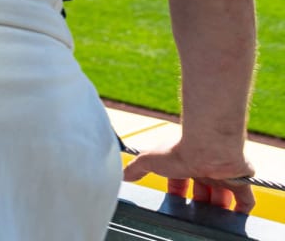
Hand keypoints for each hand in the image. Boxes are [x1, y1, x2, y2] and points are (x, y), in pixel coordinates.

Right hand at [124, 139, 254, 212]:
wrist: (208, 148)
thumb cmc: (179, 151)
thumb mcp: (149, 160)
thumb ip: (136, 167)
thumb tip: (122, 174)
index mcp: (185, 162)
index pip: (181, 180)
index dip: (177, 191)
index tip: (174, 201)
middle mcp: (204, 168)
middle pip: (202, 190)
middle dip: (198, 203)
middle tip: (194, 214)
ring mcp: (223, 175)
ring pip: (222, 197)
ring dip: (217, 208)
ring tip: (211, 219)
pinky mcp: (240, 182)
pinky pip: (245, 200)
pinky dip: (242, 209)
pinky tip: (235, 217)